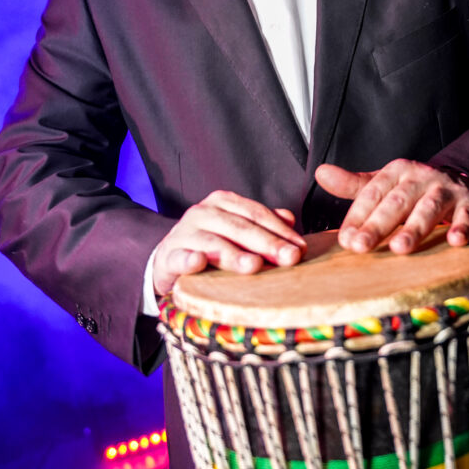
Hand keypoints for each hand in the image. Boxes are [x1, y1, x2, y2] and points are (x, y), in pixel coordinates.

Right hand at [152, 191, 305, 295]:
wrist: (167, 257)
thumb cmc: (209, 244)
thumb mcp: (235, 231)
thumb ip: (261, 224)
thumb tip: (289, 218)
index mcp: (223, 203)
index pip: (257, 214)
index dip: (280, 230)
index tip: (300, 248)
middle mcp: (203, 212)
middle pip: (240, 227)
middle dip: (268, 243)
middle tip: (290, 258)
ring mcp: (184, 233)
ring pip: (213, 243)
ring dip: (235, 255)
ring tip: (254, 265)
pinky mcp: (168, 255)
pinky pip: (179, 257)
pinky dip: (189, 260)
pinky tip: (198, 262)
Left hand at [315, 159, 468, 254]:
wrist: (463, 183)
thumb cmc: (415, 190)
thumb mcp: (385, 185)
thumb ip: (353, 185)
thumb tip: (320, 173)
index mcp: (397, 172)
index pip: (373, 193)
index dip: (358, 216)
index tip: (344, 239)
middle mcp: (420, 177)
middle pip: (396, 202)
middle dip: (378, 225)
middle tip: (361, 247)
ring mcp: (446, 190)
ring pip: (428, 209)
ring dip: (415, 228)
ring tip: (400, 248)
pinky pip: (466, 216)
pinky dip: (462, 227)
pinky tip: (455, 242)